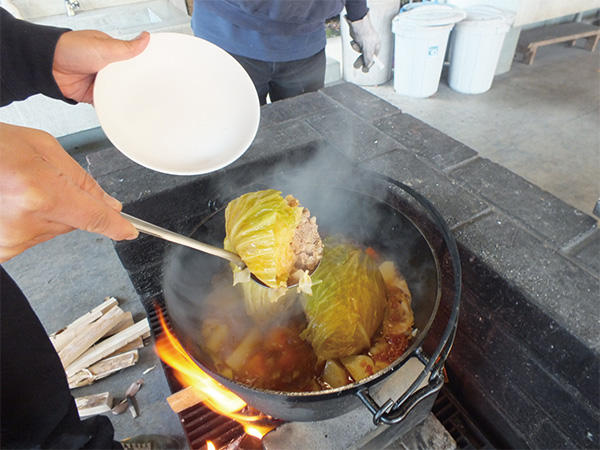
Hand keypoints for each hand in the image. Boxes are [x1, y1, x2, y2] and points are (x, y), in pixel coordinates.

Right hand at [0, 122, 137, 261]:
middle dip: (68, 203)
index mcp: (40, 193)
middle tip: (40, 183)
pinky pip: (32, 235)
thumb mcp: (43, 147)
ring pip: (54, 229)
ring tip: (18, 189)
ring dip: (46, 211)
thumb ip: (81, 180)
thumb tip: (109, 205)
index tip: (128, 231)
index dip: (116, 225)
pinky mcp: (1, 249)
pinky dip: (28, 220)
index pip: (94, 218)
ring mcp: (9, 240)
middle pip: (74, 221)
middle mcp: (25, 222)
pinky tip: (11, 201)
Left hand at [53, 30, 149, 102]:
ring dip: (120, 96)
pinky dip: (109, 106)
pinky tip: (116, 106)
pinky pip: (105, 103)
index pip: (131, 60)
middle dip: (132, 85)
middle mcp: (105, 67)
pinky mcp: (92, 95)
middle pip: (126, 79)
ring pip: (117, 92)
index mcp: (110, 52)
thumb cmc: (70, 49)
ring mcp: (99, 81)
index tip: (152, 74)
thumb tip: (145, 38)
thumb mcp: (104, 46)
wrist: (48, 66)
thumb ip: (127, 47)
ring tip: (130, 100)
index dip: (141, 67)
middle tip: (142, 89)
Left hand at [347, 12, 380, 72]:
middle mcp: (371, 43)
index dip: (369, 64)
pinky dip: (354, 44)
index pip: (374, 58)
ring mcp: (365, 41)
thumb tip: (367, 68)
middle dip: (360, 60)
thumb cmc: (364, 34)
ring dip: (356, 49)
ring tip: (356, 45)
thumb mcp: (367, 49)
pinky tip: (354, 40)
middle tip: (355, 66)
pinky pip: (356, 45)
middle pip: (366, 55)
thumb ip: (368, 59)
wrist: (357, 22)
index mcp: (376, 45)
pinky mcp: (359, 38)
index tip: (364, 70)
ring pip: (359, 50)